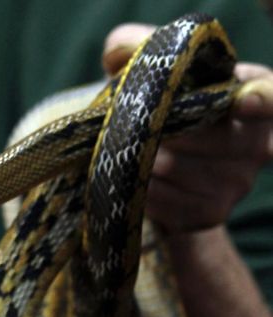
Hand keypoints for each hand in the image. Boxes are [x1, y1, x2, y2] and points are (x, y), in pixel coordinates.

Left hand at [102, 23, 272, 233]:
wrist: (151, 165)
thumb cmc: (156, 106)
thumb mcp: (148, 69)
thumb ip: (134, 45)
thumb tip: (117, 52)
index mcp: (253, 94)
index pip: (270, 98)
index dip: (261, 100)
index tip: (245, 100)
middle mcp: (256, 143)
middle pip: (205, 137)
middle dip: (159, 130)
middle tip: (134, 125)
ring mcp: (236, 183)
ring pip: (173, 168)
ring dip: (140, 159)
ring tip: (130, 150)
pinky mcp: (208, 213)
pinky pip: (161, 200)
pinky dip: (136, 187)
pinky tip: (132, 177)